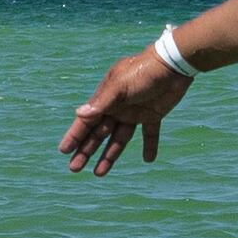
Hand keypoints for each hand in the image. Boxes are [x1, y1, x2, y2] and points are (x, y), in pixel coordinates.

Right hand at [60, 46, 189, 170]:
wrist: (173, 63)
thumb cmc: (144, 71)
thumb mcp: (121, 86)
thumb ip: (102, 101)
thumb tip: (79, 114)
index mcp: (106, 98)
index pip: (86, 121)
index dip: (75, 136)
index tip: (64, 151)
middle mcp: (117, 107)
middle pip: (98, 134)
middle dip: (86, 151)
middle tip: (75, 169)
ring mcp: (135, 112)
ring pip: (119, 139)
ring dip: (109, 155)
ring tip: (98, 174)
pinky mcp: (153, 114)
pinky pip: (150, 134)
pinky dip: (149, 146)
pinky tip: (148, 160)